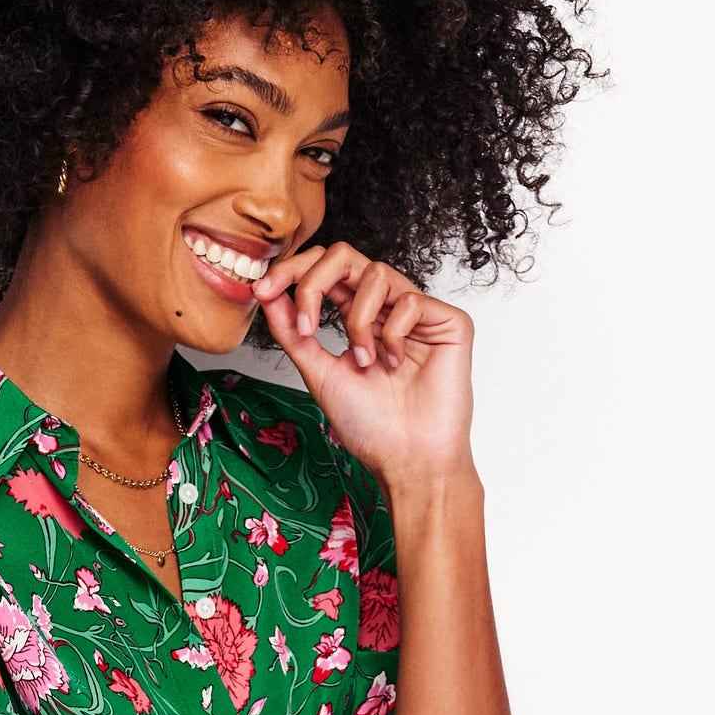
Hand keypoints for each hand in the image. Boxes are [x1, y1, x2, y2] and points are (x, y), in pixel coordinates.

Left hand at [252, 242, 474, 497]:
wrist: (409, 459)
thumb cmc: (372, 427)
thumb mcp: (319, 372)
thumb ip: (293, 333)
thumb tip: (266, 295)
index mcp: (358, 317)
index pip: (325, 271)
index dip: (293, 271)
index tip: (264, 291)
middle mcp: (387, 308)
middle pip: (346, 255)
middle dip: (315, 282)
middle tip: (306, 325)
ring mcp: (418, 313)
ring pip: (376, 273)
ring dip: (359, 321)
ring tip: (365, 362)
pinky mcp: (450, 322)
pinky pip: (410, 301)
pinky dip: (393, 333)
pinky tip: (397, 363)